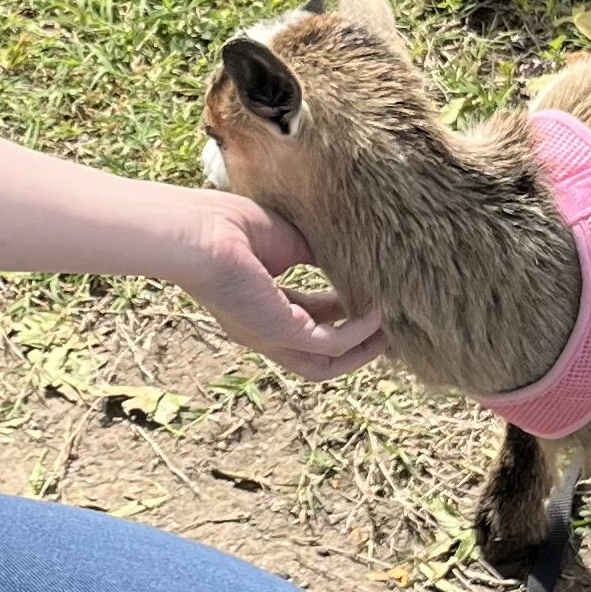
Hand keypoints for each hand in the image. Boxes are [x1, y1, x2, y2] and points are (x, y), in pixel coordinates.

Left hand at [170, 191, 383, 382]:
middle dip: (354, 342)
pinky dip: (357, 334)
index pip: (306, 322)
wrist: (201, 232)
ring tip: (389, 332)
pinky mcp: (281, 332)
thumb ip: (314, 255)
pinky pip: (330, 345)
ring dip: (360, 351)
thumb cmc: (230, 227)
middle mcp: (264, 330)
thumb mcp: (285, 242)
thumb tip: (346, 256)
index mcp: (260, 308)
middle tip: (384, 326)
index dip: (339, 314)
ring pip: (325, 364)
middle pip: (317, 354)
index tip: (366, 299)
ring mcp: (271, 337)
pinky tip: (376, 314)